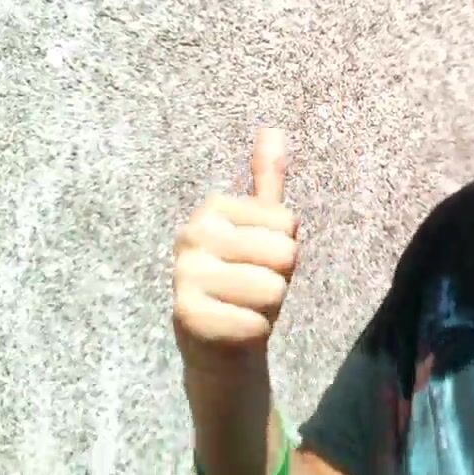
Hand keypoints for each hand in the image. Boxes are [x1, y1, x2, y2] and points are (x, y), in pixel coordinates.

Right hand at [173, 128, 299, 375]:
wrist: (217, 346)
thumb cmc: (244, 279)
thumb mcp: (258, 228)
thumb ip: (266, 180)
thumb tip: (274, 129)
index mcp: (212, 209)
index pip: (288, 223)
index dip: (283, 248)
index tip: (256, 259)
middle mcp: (192, 236)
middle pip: (284, 254)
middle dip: (277, 278)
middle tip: (250, 287)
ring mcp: (185, 276)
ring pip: (272, 289)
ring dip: (266, 307)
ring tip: (242, 306)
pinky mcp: (189, 317)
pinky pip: (255, 322)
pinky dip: (253, 332)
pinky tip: (232, 328)